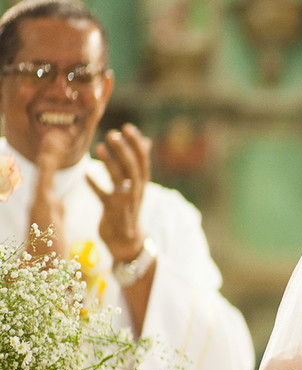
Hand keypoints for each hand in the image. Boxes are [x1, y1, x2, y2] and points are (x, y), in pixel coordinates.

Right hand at [27, 129, 71, 255]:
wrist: (41, 274)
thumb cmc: (49, 254)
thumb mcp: (55, 227)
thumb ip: (56, 212)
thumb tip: (58, 201)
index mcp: (46, 206)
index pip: (50, 177)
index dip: (53, 159)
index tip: (59, 141)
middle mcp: (40, 203)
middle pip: (45, 172)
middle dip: (51, 152)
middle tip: (58, 132)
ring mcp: (38, 206)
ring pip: (44, 175)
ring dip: (49, 154)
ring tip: (55, 135)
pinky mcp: (40, 210)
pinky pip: (44, 186)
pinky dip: (46, 169)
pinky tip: (49, 154)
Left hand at [85, 124, 150, 261]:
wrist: (127, 241)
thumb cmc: (129, 207)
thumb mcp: (137, 186)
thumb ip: (139, 164)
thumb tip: (147, 141)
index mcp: (142, 184)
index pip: (143, 161)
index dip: (136, 144)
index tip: (128, 128)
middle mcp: (136, 191)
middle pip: (132, 168)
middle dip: (124, 150)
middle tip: (113, 133)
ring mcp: (124, 201)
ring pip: (120, 179)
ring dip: (110, 162)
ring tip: (98, 146)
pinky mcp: (111, 211)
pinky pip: (103, 196)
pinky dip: (95, 185)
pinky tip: (86, 173)